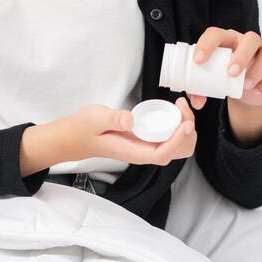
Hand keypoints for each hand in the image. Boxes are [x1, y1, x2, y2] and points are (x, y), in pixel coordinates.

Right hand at [58, 99, 196, 166]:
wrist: (74, 136)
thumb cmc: (83, 129)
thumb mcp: (94, 118)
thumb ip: (111, 118)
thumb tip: (130, 119)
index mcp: (133, 153)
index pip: (163, 154)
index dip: (178, 140)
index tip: (185, 122)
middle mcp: (143, 153)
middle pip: (177, 152)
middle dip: (187, 132)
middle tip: (182, 107)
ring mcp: (146, 148)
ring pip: (178, 147)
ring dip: (186, 129)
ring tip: (180, 107)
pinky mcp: (146, 140)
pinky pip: (170, 138)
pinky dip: (178, 126)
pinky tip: (174, 111)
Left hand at [185, 27, 261, 110]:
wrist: (248, 92)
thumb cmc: (225, 80)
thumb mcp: (211, 85)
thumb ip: (201, 91)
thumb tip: (197, 102)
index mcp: (227, 40)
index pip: (217, 34)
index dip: (207, 44)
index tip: (198, 61)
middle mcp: (248, 43)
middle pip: (251, 38)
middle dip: (241, 55)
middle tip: (230, 73)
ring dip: (257, 69)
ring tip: (245, 86)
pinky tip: (258, 92)